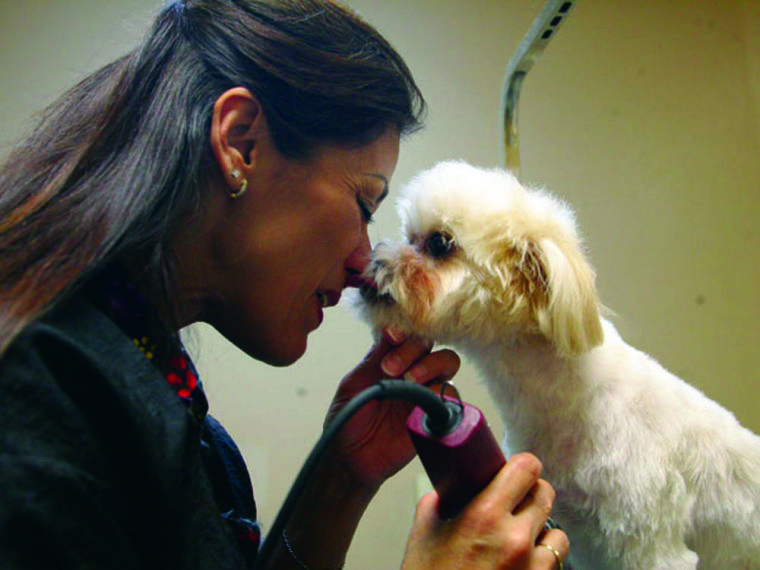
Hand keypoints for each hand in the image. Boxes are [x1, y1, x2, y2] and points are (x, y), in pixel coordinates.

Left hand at [323, 327, 459, 490]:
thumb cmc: (350, 418)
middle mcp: (412, 369)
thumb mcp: (355, 383)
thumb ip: (374, 356)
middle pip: (428, 343)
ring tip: (409, 380)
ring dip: (430, 365)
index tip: (392, 336)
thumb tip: (391, 328)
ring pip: (447, 362)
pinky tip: (420, 400)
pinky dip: (439, 392)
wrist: (351, 457)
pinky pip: (451, 395)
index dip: (403, 329)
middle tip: (389, 368)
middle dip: (411, 349)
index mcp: (391, 357)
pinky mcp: (437, 412)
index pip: (406, 332)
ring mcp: (426, 390)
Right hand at [402, 453, 569, 568]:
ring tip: (520, 541)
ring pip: (558, 533)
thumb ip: (436, 504)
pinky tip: (521, 566)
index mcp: (484, 516)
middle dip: (531, 495)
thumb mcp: (422, 537)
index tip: (516, 470)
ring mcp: (532, 569)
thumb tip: (446, 491)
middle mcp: (515, 539)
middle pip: (546, 495)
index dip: (522, 466)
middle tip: (516, 503)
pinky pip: (555, 566)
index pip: (526, 468)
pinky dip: (542, 563)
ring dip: (542, 533)